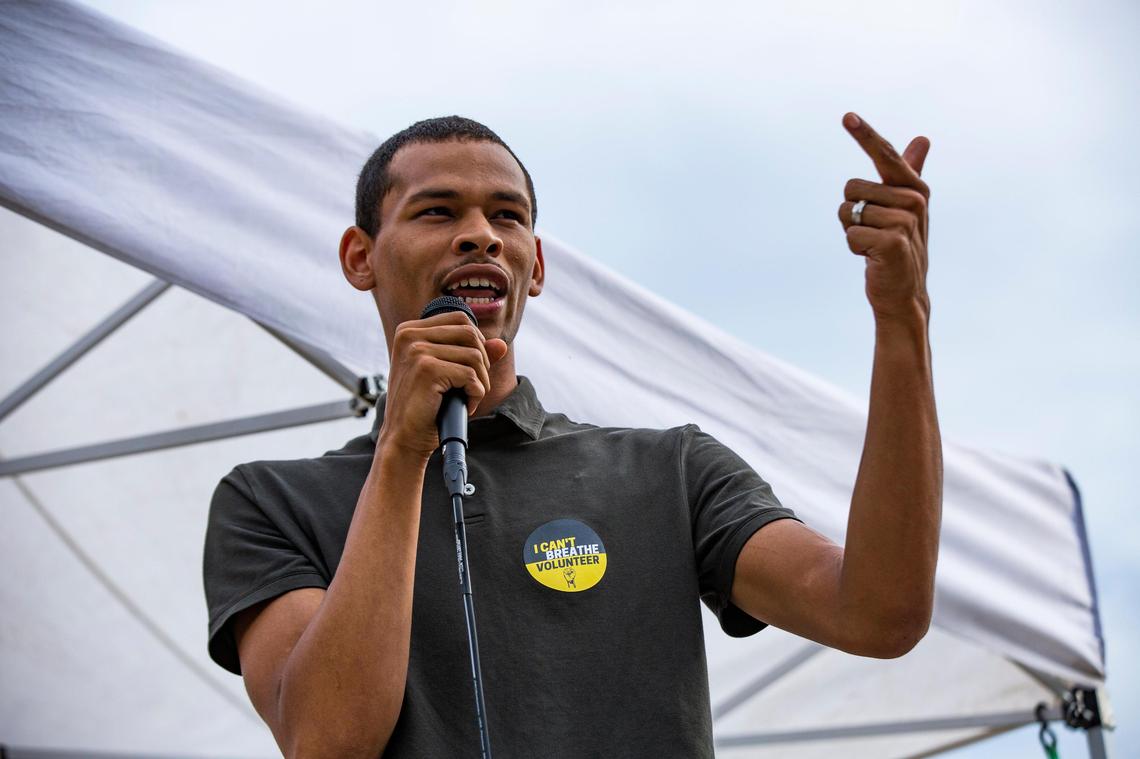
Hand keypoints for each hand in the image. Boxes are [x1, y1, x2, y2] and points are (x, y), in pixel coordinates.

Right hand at [378, 311, 508, 461]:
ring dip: (480, 381)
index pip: (460, 320)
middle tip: (472, 386)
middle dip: (481, 363)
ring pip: (474, 355)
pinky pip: (471, 375)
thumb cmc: (425, 407)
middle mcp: (410, 335)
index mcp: (410, 331)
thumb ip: (472, 355)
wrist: (404, 439)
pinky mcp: (426, 369)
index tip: (470, 369)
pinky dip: (476, 394)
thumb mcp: (448, 375)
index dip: (477, 343)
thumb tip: (501, 344)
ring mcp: (417, 351)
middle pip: (470, 334)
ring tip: (467, 398)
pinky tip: (465, 406)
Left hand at [837, 112, 931, 321]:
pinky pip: (851, 235)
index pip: (886, 155)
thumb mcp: (905, 208)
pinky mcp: (893, 241)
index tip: (847, 115)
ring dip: (852, 231)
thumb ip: (909, 172)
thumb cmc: (899, 247)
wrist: (904, 293)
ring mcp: (905, 221)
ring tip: (874, 245)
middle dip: (852, 212)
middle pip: (852, 187)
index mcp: (914, 188)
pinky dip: (854, 248)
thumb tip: (923, 138)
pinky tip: (873, 258)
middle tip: (874, 232)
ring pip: (848, 212)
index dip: (865, 134)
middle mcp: (913, 200)